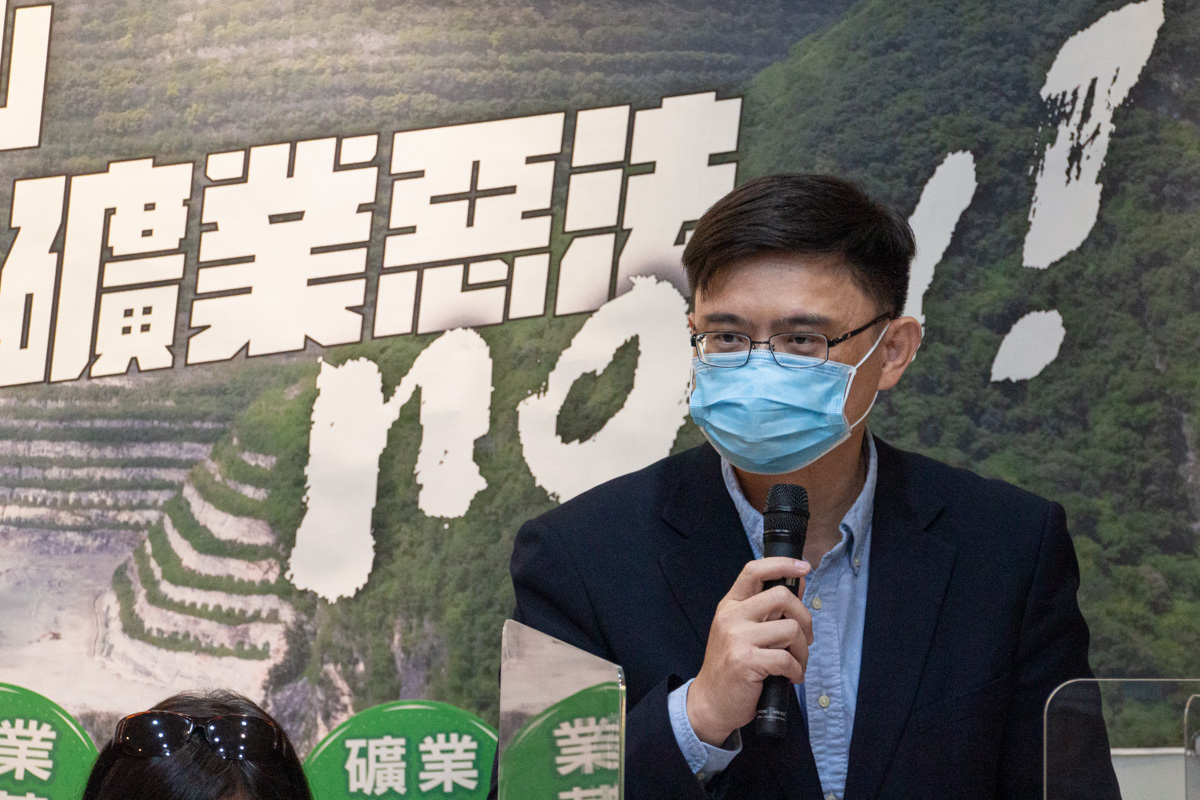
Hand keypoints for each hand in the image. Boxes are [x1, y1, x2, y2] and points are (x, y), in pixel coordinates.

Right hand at [686, 557, 811, 745]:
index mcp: (730, 605)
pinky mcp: (746, 661)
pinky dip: (797, 671)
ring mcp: (737, 638)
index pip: (754, 571)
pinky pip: (787, 658)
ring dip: (803, 651)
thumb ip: (769, 608)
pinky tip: (791, 677)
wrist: (710, 702)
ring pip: (790, 629)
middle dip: (804, 618)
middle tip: (805, 638)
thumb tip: (798, 582)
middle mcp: (731, 617)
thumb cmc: (731, 667)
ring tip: (796, 663)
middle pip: (782, 597)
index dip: (782, 564)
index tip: (804, 568)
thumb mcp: (743, 630)